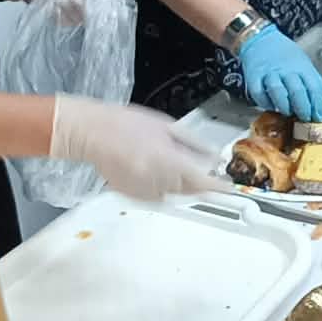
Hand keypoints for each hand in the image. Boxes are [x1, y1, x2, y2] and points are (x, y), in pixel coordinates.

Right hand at [49, 97, 219, 199]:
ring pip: (173, 194)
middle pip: (189, 190)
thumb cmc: (126, 124)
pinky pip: (156, 196)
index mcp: (167, 160)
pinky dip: (162, 187)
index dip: (217, 186)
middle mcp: (156, 180)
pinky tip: (154, 170)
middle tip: (205, 172)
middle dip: (199, 183)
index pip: (201, 181)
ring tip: (169, 163)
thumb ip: (192, 144)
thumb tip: (213, 157)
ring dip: (180, 184)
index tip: (229, 188)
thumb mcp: (166, 126)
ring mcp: (143, 190)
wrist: (92, 133)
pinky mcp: (132, 195)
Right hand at [236, 26, 321, 119]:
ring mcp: (269, 73)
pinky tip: (271, 107)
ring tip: (288, 113)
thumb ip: (315, 82)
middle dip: (303, 108)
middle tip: (306, 119)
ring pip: (278, 91)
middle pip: (297, 90)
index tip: (319, 116)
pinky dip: (265, 102)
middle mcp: (286, 70)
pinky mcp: (254, 77)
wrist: (260, 39)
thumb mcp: (304, 63)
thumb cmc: (284, 54)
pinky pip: (258, 92)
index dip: (317, 104)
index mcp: (301, 67)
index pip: (313, 87)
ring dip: (284, 105)